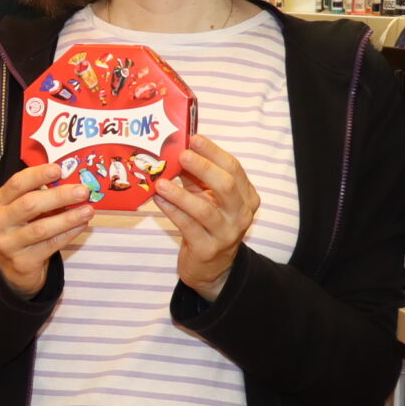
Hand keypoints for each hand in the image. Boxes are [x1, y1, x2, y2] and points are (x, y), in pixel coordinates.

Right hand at [0, 163, 95, 297]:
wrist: (12, 267)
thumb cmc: (23, 229)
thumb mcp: (24, 209)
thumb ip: (41, 195)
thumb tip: (72, 182)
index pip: (16, 184)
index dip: (37, 175)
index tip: (58, 169)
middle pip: (29, 204)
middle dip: (58, 196)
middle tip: (82, 191)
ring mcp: (8, 243)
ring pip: (41, 228)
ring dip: (68, 218)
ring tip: (88, 210)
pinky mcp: (22, 261)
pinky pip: (50, 245)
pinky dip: (68, 234)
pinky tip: (81, 225)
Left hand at [154, 135, 258, 301]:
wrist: (212, 267)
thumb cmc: (208, 224)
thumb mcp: (208, 198)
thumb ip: (197, 178)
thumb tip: (177, 150)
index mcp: (246, 196)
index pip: (234, 168)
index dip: (213, 152)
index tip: (193, 138)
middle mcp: (241, 214)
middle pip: (226, 185)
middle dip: (203, 167)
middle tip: (181, 154)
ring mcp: (226, 233)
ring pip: (205, 210)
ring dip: (181, 193)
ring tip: (161, 181)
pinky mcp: (208, 248)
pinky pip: (188, 226)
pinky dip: (172, 211)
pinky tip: (158, 199)